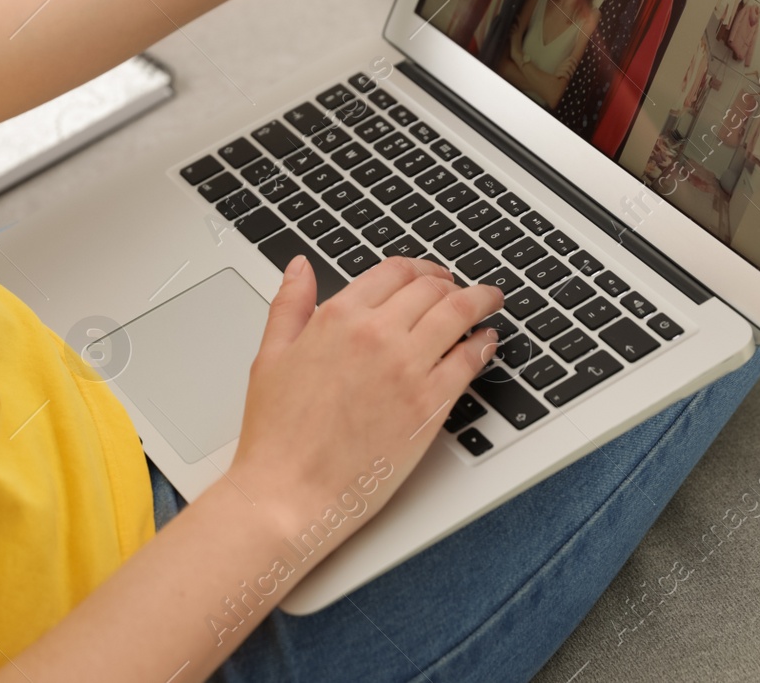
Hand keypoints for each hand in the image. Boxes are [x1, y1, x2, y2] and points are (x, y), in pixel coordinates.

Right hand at [228, 256, 503, 545]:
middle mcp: (376, 334)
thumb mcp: (270, 356)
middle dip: (452, 283)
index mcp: (338, 317)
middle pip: (432, 288)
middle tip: (463, 289)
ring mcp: (407, 367)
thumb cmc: (277, 435)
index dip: (420, 268)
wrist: (290, 492)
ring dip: (480, 301)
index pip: (394, 271)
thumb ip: (290, 305)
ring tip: (489, 301)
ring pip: (458, 313)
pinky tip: (486, 342)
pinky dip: (484, 344)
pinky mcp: (430, 404)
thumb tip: (300, 268)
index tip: (430, 274)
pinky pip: (470, 360)